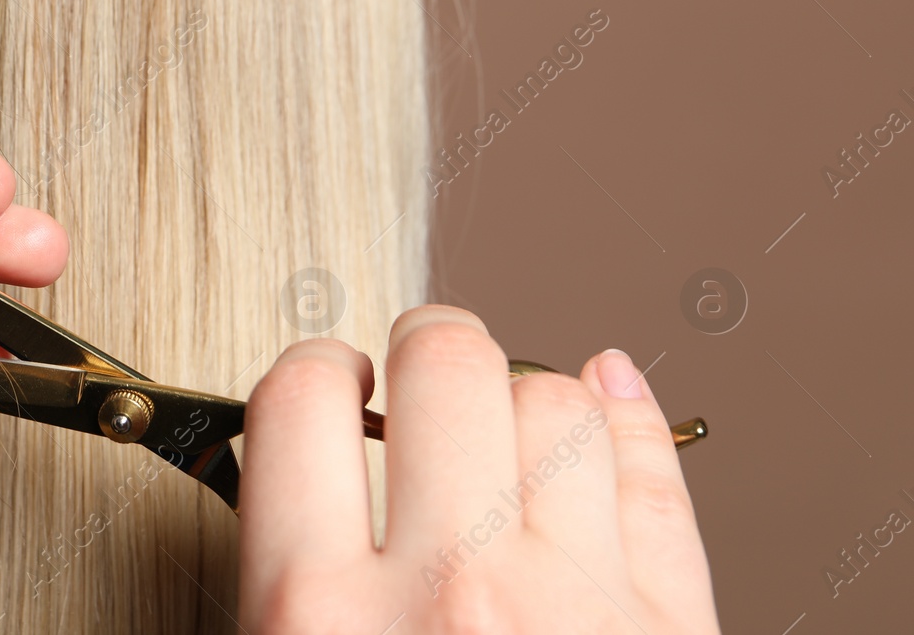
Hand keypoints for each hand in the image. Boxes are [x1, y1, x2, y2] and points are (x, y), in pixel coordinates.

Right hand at [239, 306, 718, 632]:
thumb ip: (282, 584)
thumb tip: (289, 478)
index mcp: (319, 617)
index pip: (301, 400)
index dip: (316, 371)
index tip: (331, 380)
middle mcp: (451, 593)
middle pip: (445, 362)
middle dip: (431, 347)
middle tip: (425, 366)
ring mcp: (577, 606)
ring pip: (564, 405)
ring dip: (530, 401)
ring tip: (507, 427)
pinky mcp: (673, 633)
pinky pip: (658, 482)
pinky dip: (631, 425)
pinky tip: (612, 402)